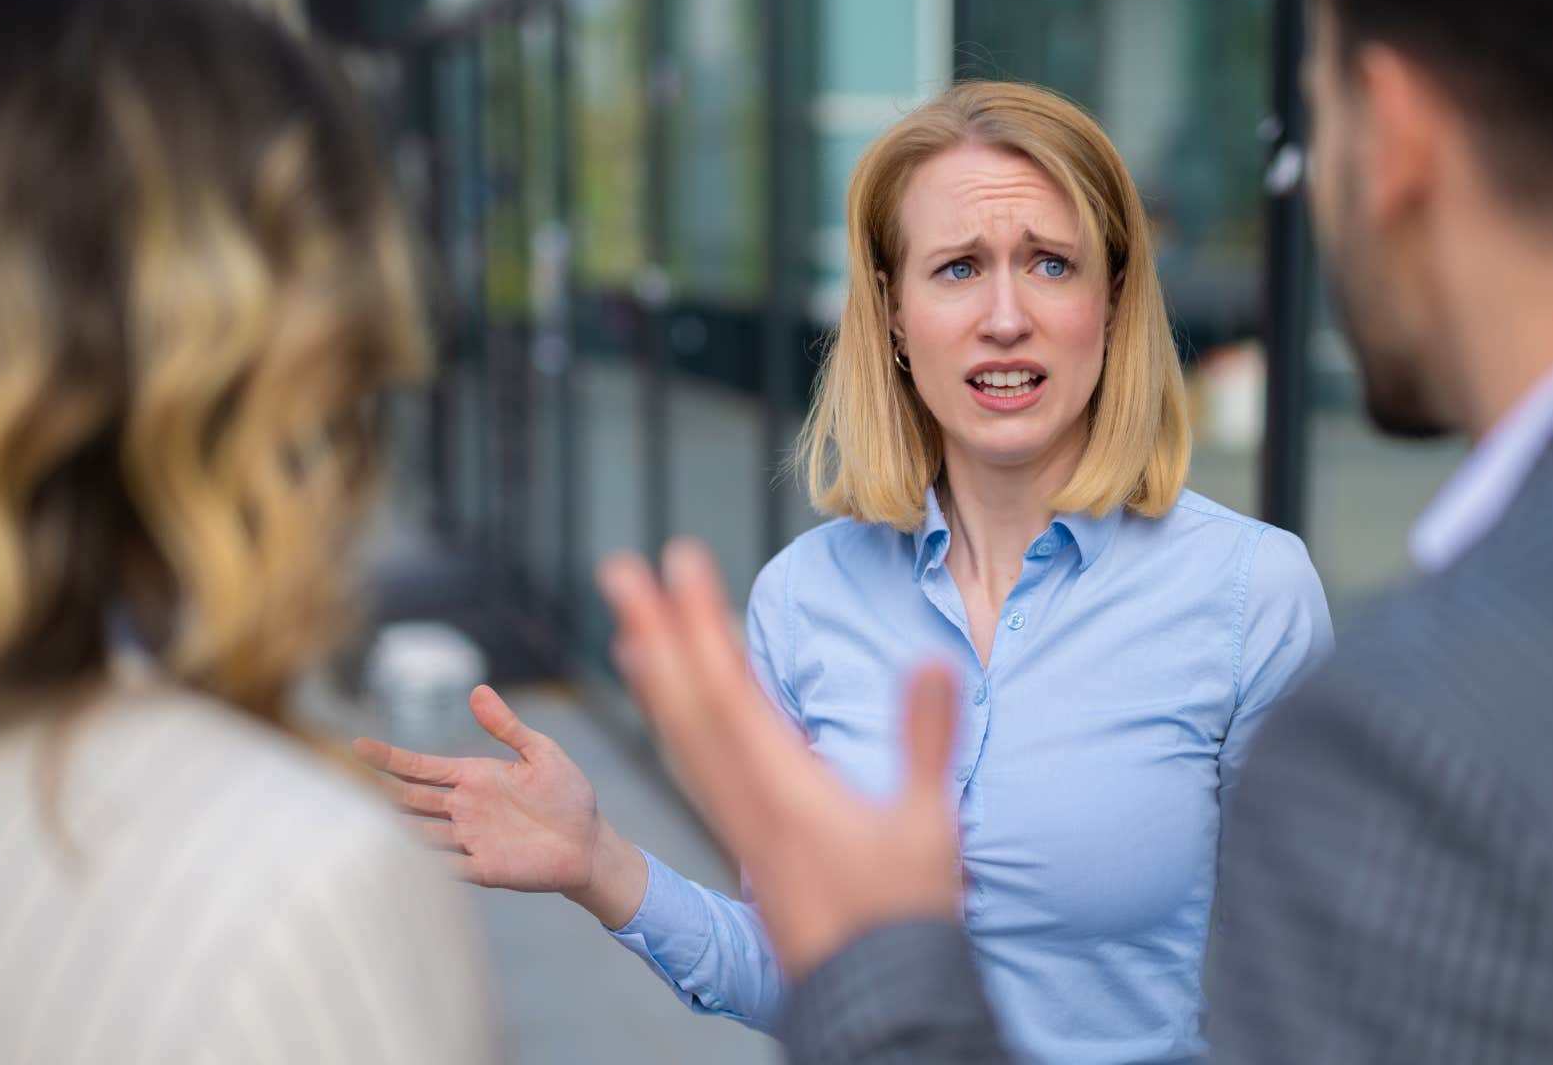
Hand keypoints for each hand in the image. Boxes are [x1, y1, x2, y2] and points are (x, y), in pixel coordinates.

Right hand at [353, 685, 648, 926]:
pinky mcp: (483, 868)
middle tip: (343, 785)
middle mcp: (464, 808)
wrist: (588, 843)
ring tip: (359, 825)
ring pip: (419, 833)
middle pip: (411, 799)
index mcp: (475, 777)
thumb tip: (477, 691)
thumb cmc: (568, 796)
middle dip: (381, 791)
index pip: (422, 767)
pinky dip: (423, 865)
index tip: (357, 745)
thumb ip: (508, 727)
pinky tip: (400, 863)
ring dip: (394, 830)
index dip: (390, 757)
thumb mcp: (541, 754)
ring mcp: (469, 839)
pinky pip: (444, 867)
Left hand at [597, 539, 963, 978]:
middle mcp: (745, 801)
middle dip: (654, 631)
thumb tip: (933, 662)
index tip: (678, 560)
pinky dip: (676, 724)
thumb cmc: (902, 913)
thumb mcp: (927, 823)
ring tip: (629, 626)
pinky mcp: (747, 839)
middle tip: (618, 570)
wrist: (871, 993)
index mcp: (783, 789)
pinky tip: (672, 708)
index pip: (728, 688)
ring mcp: (740, 822)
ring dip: (656, 675)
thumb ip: (926, 740)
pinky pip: (696, 768)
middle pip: (686, 703)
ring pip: (682, 737)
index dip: (699, 621)